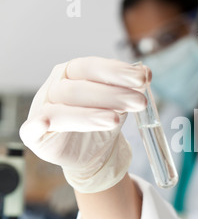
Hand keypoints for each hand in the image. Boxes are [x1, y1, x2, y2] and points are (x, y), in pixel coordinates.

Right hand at [20, 57, 148, 192]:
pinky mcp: (35, 135)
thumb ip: (130, 87)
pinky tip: (44, 124)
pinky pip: (31, 129)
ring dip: (90, 114)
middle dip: (112, 95)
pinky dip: (37, 125)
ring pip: (62, 110)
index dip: (116, 71)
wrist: (93, 151)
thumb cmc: (104, 119)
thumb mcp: (120, 101)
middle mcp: (55, 87)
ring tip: (116, 120)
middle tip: (139, 102)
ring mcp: (42, 110)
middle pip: (79, 88)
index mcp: (73, 72)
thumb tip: (145, 72)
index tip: (142, 79)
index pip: (91, 66)